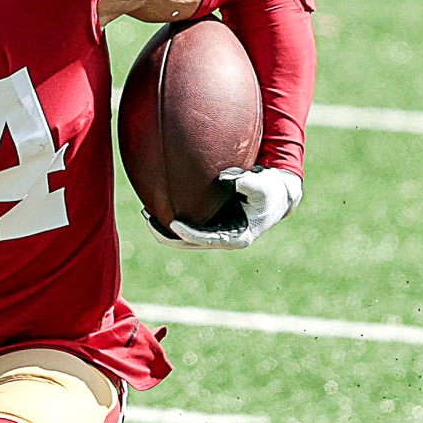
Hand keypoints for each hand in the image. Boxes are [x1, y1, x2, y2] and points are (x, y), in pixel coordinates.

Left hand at [155, 166, 301, 249]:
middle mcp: (223, 238)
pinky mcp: (210, 223)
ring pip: (184, 237)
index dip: (189, 234)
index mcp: (236, 237)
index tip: (174, 224)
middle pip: (189, 243)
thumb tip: (226, 178)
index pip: (207, 239)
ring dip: (165, 228)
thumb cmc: (270, 190)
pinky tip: (156, 205)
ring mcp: (215, 232)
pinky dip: (171, 218)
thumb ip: (248, 183)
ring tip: (146, 213)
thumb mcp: (264, 186)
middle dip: (167, 234)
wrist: (275, 195)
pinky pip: (187, 224)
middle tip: (149, 219)